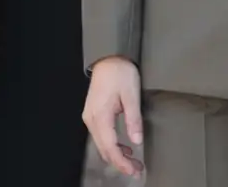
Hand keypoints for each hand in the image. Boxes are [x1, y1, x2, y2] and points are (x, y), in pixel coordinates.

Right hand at [83, 57, 143, 178]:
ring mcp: (91, 117)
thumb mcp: (131, 93)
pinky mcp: (94, 113)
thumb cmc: (120, 72)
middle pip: (104, 149)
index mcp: (100, 116)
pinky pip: (102, 135)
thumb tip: (136, 140)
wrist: (108, 57)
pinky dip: (112, 144)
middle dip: (120, 162)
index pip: (110, 148)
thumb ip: (133, 118)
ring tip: (133, 161)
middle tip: (136, 169)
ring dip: (116, 154)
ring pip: (102, 144)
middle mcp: (92, 120)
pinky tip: (124, 146)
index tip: (134, 170)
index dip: (121, 162)